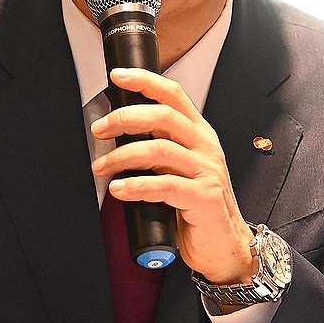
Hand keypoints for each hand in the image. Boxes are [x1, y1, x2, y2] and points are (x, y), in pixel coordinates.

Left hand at [91, 67, 256, 286]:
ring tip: (100, 167)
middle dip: (125, 118)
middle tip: (98, 129)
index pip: (174, 95)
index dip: (146, 81)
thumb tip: (116, 130)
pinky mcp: (203, 199)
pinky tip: (118, 189)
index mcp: (199, 134)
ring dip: (122, 156)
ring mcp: (207, 172)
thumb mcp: (178, 168)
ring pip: (159, 150)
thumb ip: (157, 148)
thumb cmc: (195, 206)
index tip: (117, 76)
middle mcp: (205, 147)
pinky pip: (164, 186)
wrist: (224, 246)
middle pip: (163, 117)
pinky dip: (136, 186)